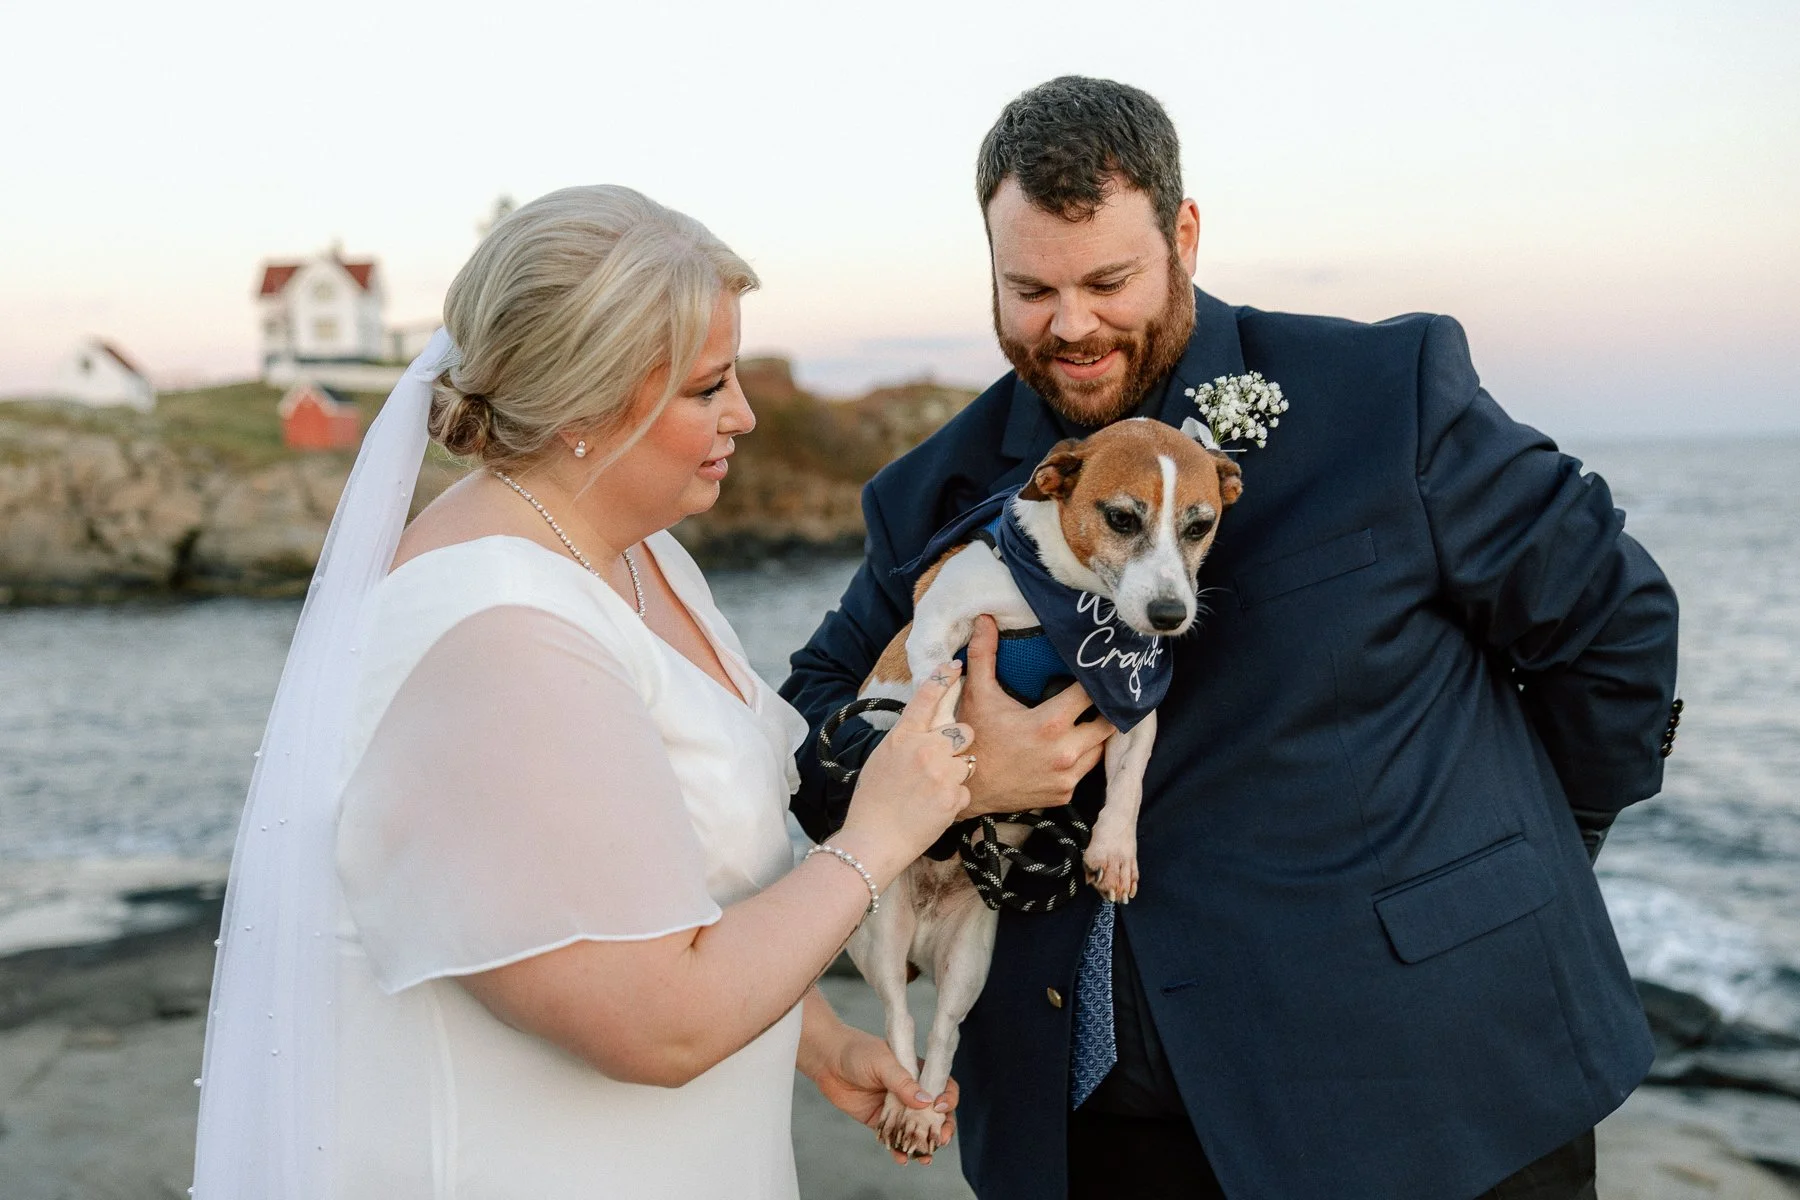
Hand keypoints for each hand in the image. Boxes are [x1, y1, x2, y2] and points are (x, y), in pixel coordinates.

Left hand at [808, 1026, 958, 1165]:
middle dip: (942, 1128)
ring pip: (916, 1130)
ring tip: (925, 1158)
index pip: (942, 1086)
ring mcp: (896, 1108)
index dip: (947, 1098)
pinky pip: (893, 1139)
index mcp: (918, 1072)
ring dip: (923, 1145)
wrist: (827, 1060)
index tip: (941, 1106)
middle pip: (935, 1114)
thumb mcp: (883, 1061)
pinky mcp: (880, 1121)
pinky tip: (902, 1159)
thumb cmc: (858, 1051)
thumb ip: (903, 1083)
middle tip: (942, 1139)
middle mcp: (911, 1092)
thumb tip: (926, 1103)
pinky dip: (899, 1151)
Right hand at [838, 662, 973, 883]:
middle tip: (944, 760)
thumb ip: (904, 741)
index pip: (926, 698)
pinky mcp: (954, 797)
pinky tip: (935, 808)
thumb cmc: (871, 803)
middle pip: (964, 730)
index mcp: (902, 737)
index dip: (943, 677)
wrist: (873, 840)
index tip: (954, 665)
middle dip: (959, 743)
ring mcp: (941, 773)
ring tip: (935, 790)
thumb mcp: (881, 760)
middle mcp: (924, 749)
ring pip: (968, 761)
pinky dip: (955, 800)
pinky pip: (966, 790)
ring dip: (957, 773)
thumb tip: (922, 731)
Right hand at [957, 616, 1113, 817]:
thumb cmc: (972, 737)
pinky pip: (1084, 770)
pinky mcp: (1063, 794)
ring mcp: (1066, 776)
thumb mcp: (977, 693)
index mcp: (1050, 724)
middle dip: (1104, 708)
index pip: (1092, 695)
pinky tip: (1068, 745)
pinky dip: (1081, 757)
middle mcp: (1065, 752)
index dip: (1096, 681)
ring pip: (1100, 748)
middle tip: (1099, 694)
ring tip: (1086, 718)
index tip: (1097, 671)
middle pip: (1107, 723)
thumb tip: (985, 618)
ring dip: (1094, 734)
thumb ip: (985, 654)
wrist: (962, 787)